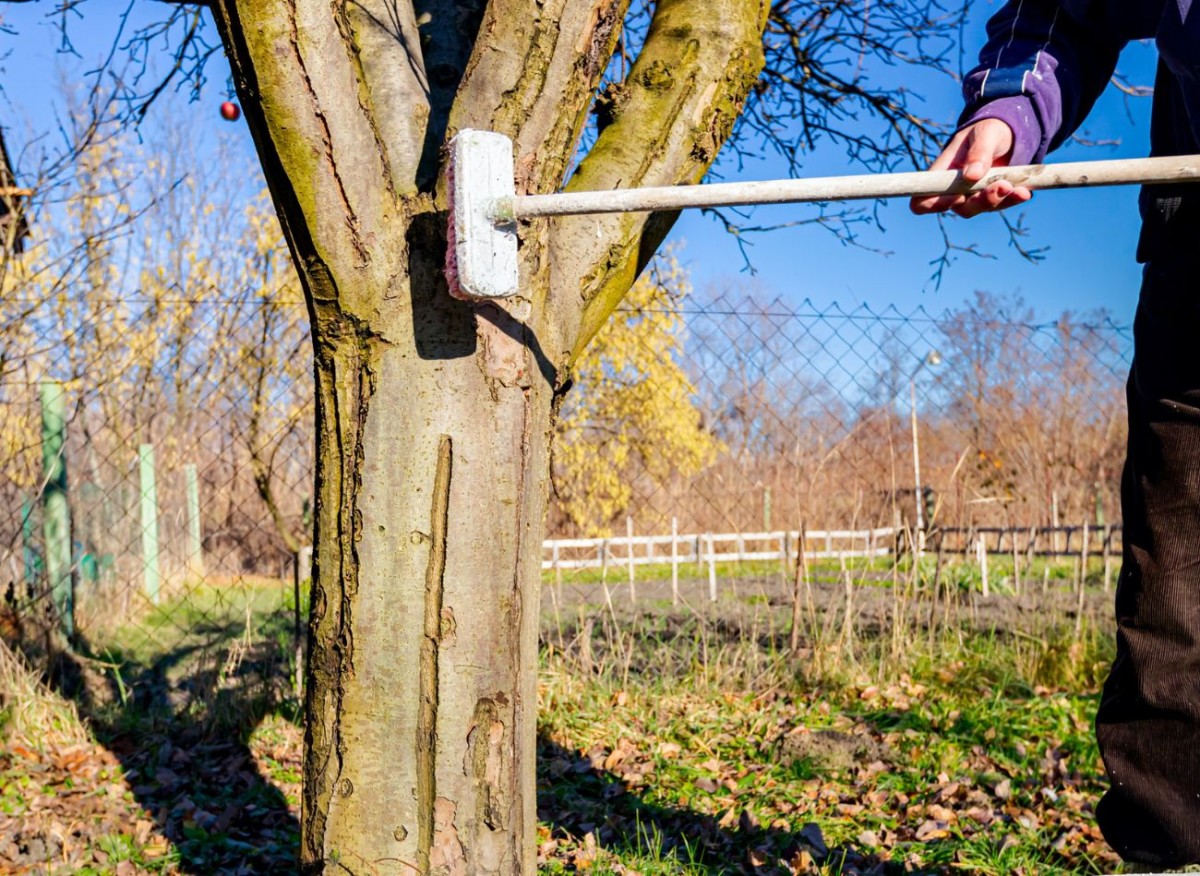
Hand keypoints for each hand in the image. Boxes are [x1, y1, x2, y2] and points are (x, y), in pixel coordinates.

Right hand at [909, 119, 1031, 217]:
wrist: (1008, 131)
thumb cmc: (988, 129)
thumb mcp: (985, 134)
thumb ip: (978, 153)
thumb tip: (970, 176)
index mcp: (942, 174)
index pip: (923, 200)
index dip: (933, 205)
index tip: (955, 197)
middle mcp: (953, 189)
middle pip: (958, 208)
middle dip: (979, 201)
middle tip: (1001, 187)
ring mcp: (972, 195)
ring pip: (980, 208)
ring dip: (998, 200)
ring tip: (1016, 188)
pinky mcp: (991, 196)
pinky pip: (1000, 204)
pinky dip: (1012, 199)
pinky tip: (1025, 193)